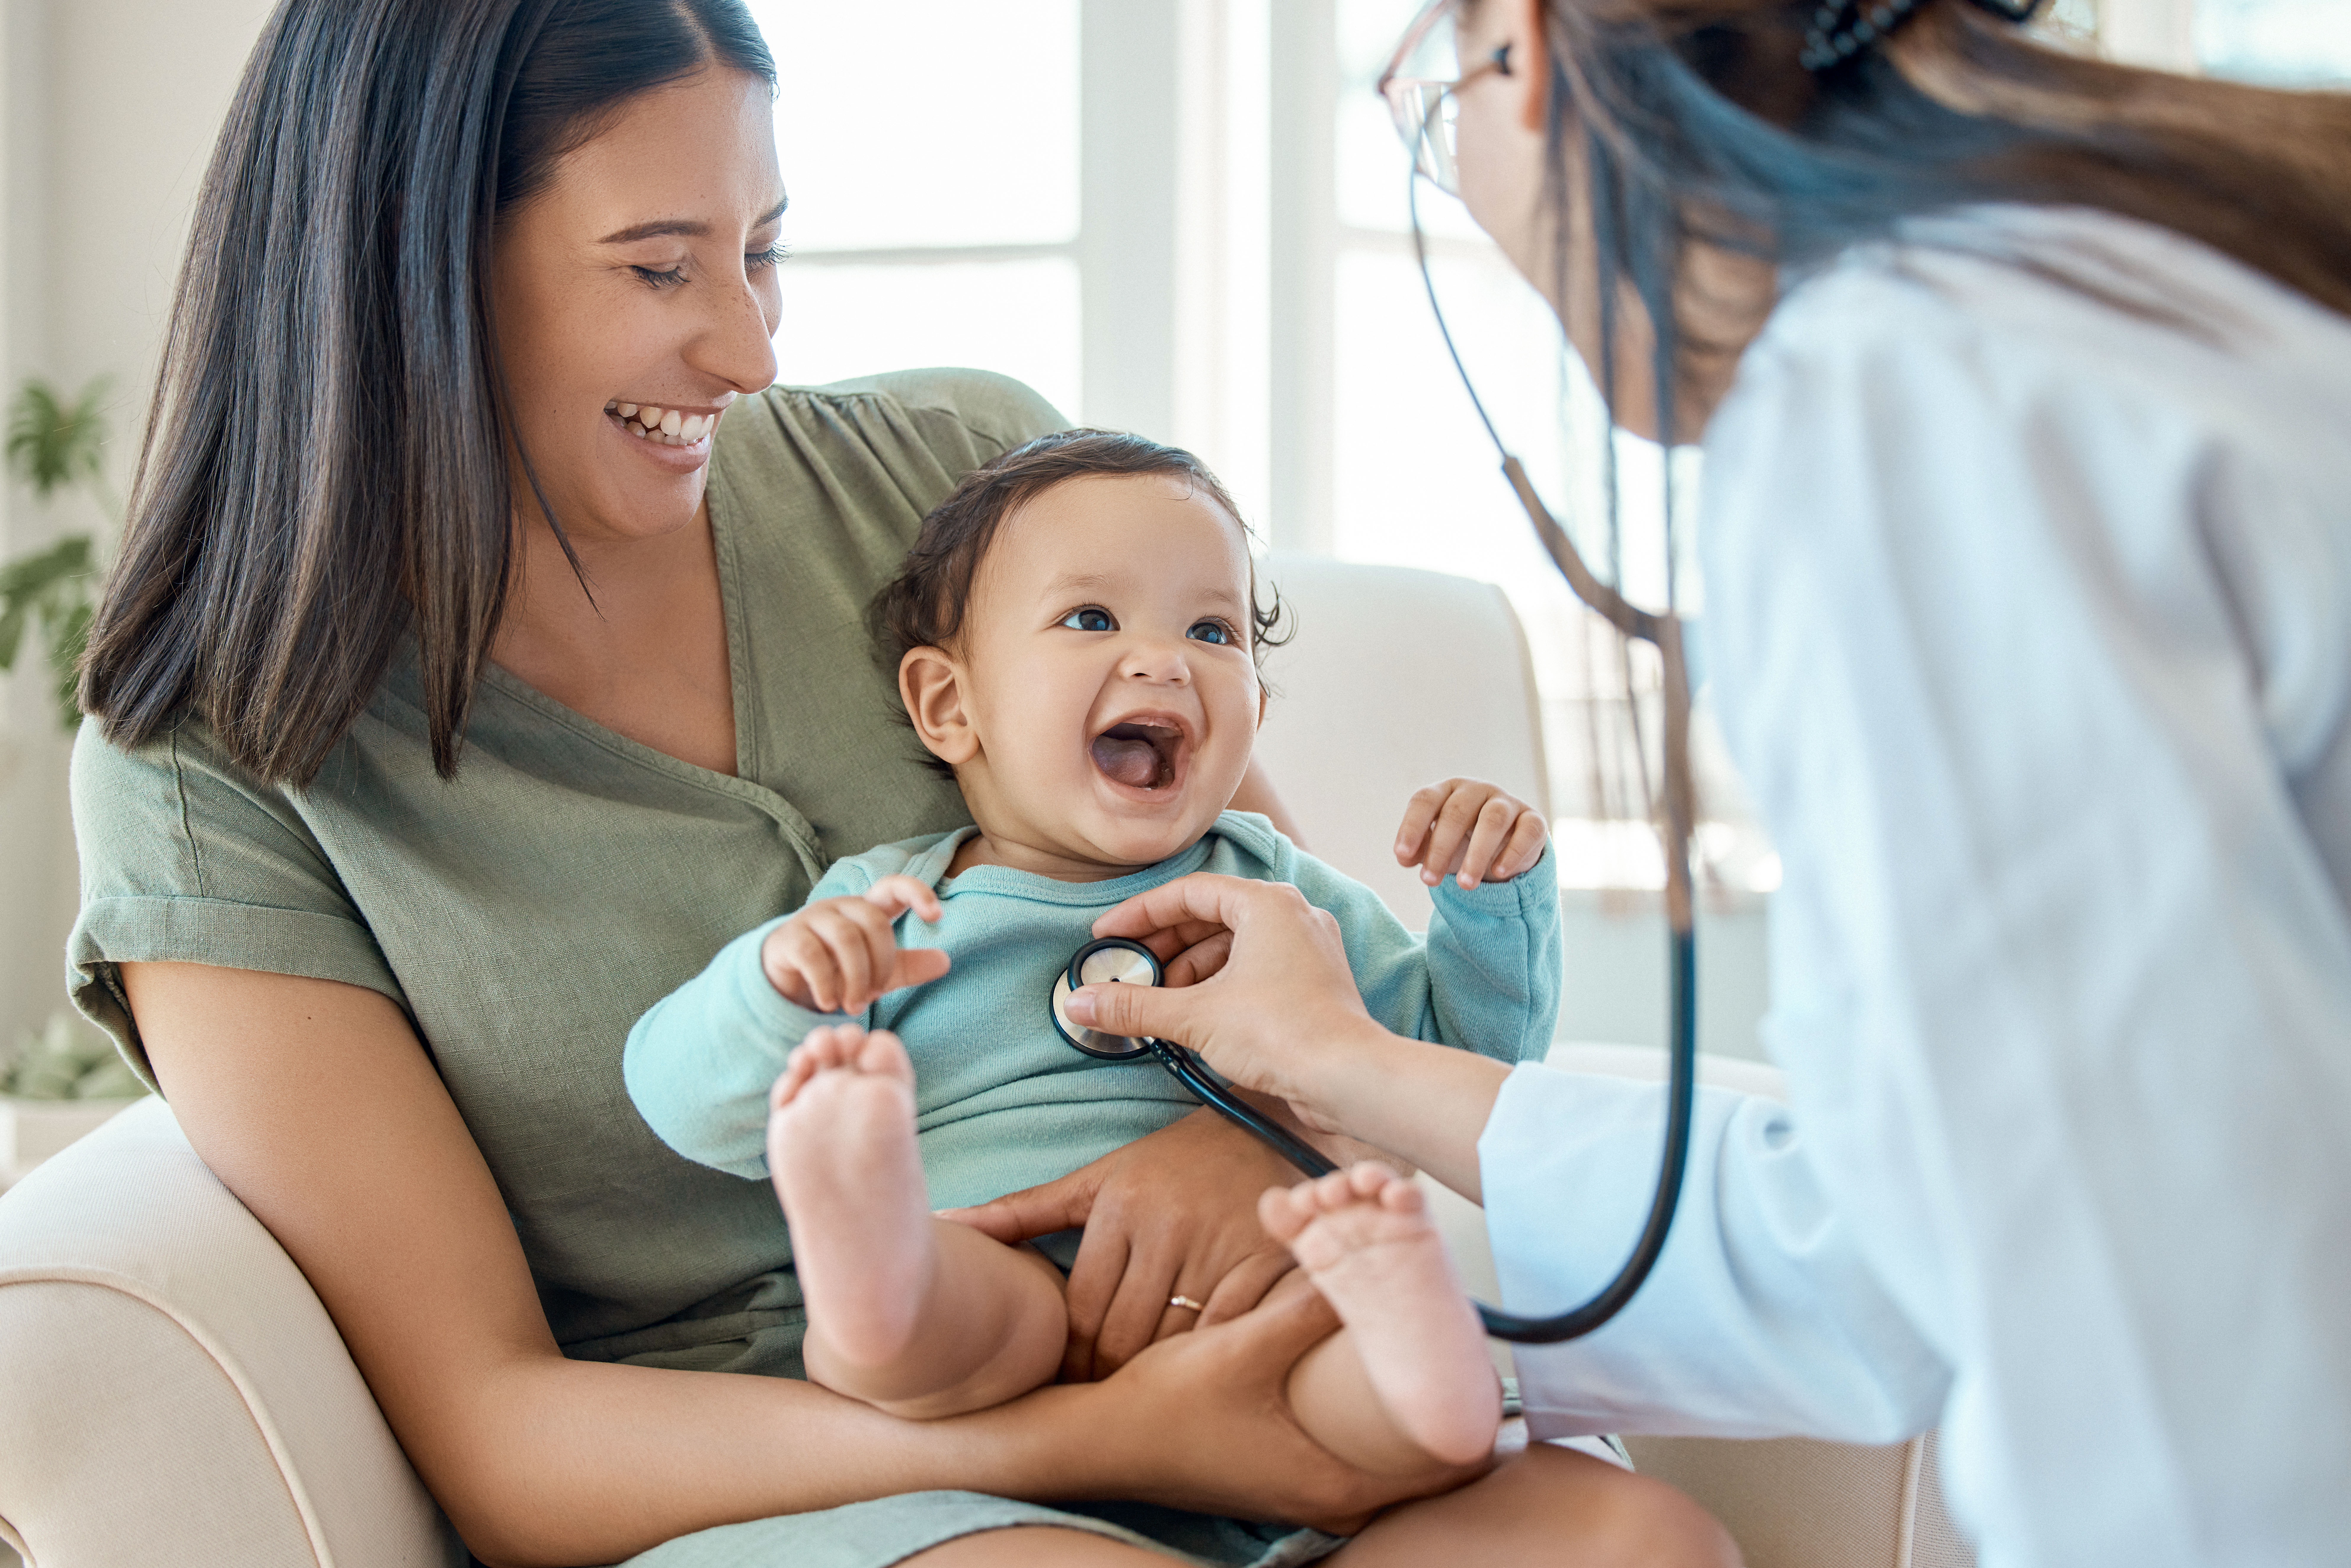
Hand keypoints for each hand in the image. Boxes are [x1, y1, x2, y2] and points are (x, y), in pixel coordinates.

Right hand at [760, 875, 949, 1012]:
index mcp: (865, 909)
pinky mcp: (788, 938)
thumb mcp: (877, 972)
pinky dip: (826, 984)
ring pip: (845, 938)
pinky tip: (829, 1003)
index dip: (916, 893)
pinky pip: (813, 956)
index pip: (893, 886)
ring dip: (856, 978)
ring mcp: (811, 919)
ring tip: (854, 1006)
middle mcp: (839, 907)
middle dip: (880, 963)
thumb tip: (945, 961)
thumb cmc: (838, 971)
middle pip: (873, 922)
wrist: (787, 983)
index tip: (937, 915)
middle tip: (875, 994)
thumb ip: (908, 966)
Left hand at [940, 1106, 1303, 1379]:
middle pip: (1125, 1336)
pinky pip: (1230, 1333)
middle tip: (1098, 1402)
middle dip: (1105, 1379)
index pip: (1082, 1312)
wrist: (1262, 1124)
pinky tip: (1199, 1374)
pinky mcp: (1267, 1260)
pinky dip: (1210, 1360)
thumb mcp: (1095, 1180)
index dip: (1069, 1361)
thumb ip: (1022, 1211)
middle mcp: (1168, 1225)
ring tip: (1141, 1397)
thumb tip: (946, 1225)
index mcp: (1120, 1205)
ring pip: (1175, 1344)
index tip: (1063, 1383)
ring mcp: (1220, 1244)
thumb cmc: (1166, 1164)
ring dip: (1156, 1379)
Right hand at [1068, 875, 1383, 1114]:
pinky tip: (1193, 1015)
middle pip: (1210, 917)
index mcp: (1267, 904)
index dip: (1140, 914)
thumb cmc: (1283, 1033)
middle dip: (1164, 947)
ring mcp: (1307, 949)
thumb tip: (1079, 1003)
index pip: (1188, 892)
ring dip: (1190, 971)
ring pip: (1233, 946)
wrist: (1350, 1078)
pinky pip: (1254, 970)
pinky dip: (1219, 985)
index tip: (1107, 936)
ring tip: (1158, 1002)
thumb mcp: (1195, 1016)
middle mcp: (1292, 916)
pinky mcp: (1313, 983)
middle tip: (1128, 974)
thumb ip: (1135, 1006)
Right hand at [1071, 1271, 1484, 1528]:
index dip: (1473, 1425)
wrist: (1100, 1444)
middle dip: (1442, 1414)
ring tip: (1430, 1364)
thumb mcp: (1241, 1349)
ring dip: (1406, 1420)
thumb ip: (1302, 1307)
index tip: (1488, 1380)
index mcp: (1332, 1480)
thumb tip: (1357, 1258)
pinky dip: (1371, 1428)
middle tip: (1466, 1361)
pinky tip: (1369, 1382)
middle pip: (1420, 1468)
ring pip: (1387, 1462)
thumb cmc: (1168, 1407)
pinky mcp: (1286, 1476)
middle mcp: (1328, 1498)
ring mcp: (1306, 1493)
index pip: (1440, 1466)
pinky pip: (1354, 1455)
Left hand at [1394, 778, 1547, 888]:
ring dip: (1477, 854)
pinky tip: (1499, 873)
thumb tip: (1404, 858)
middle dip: (1441, 848)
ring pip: (1492, 820)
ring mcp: (1507, 802)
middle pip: (1457, 812)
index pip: (1425, 799)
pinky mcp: (1533, 819)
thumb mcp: (1438, 845)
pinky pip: (1527, 831)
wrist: (1506, 847)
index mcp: (1448, 790)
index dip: (1412, 826)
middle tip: (1429, 881)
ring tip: (1464, 885)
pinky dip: (1513, 853)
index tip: (1402, 855)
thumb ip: (1419, 849)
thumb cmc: (1463, 842)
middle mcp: (1477, 790)